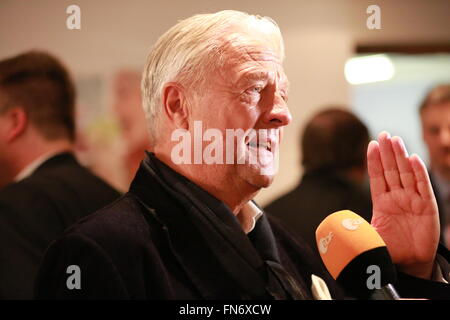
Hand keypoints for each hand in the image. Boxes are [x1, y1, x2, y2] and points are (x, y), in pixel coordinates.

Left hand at [367, 132, 439, 278]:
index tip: (370, 144)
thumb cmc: (389, 249)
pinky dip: (419, 173)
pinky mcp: (427, 207)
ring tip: (395, 139)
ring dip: (400, 156)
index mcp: (382, 202)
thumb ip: (356, 230)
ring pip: (406, 173)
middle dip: (386, 152)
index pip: (377, 177)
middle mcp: (397, 197)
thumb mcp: (369, 237)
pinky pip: (422, 187)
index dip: (374, 161)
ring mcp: (412, 200)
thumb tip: (335, 227)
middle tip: (383, 133)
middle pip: (391, 170)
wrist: (409, 264)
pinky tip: (413, 159)